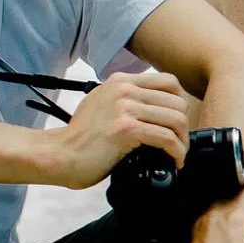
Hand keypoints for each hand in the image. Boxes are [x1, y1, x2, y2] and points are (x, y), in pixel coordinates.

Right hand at [53, 70, 190, 188]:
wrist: (59, 155)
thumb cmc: (80, 138)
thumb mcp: (102, 104)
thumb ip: (124, 99)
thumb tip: (153, 108)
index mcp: (121, 81)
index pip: (169, 82)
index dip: (180, 104)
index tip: (177, 124)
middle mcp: (124, 89)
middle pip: (177, 102)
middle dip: (184, 127)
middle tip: (179, 144)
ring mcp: (124, 108)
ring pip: (176, 119)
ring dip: (183, 141)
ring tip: (178, 155)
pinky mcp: (126, 129)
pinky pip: (166, 138)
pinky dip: (176, 152)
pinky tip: (174, 161)